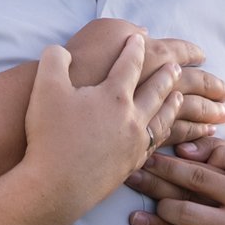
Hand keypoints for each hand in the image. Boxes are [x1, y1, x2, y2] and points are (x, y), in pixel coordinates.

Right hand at [20, 36, 177, 224]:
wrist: (56, 186)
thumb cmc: (49, 135)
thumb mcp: (44, 87)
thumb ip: (54, 59)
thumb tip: (61, 50)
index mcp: (114, 95)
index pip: (130, 64)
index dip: (134, 48)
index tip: (139, 38)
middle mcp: (131, 117)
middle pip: (156, 90)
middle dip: (167, 75)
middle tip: (177, 65)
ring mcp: (134, 143)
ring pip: (163, 118)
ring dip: (173, 104)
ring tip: (179, 97)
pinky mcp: (131, 164)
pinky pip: (157, 144)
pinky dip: (167, 134)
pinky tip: (163, 133)